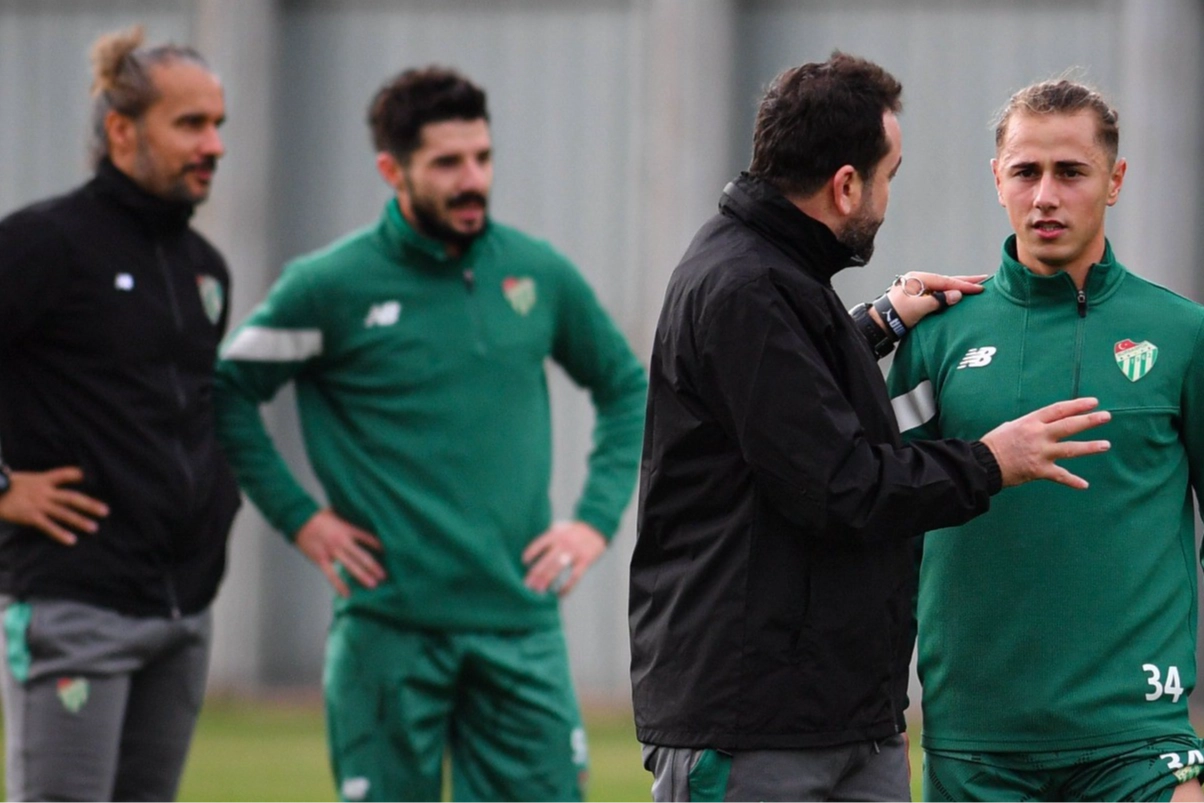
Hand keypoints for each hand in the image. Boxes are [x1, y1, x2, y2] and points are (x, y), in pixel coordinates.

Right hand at [0, 467, 107, 545]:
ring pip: (64, 513)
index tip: (93, 477)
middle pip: (71, 497)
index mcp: (43, 479)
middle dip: (89, 504)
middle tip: (106, 511)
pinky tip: (72, 540)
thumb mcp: (26, 479)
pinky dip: (60, 533)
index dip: (79, 474)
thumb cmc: (7, 487)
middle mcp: (44, 491)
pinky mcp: (31, 516)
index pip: (65, 474)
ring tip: (94, 528)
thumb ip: (41, 483)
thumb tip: (53, 488)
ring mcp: (38, 504)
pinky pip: (48, 526)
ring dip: (80, 520)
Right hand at [294, 509, 385, 597]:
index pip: (367, 537)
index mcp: (347, 529)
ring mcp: (331, 551)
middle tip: (384, 576)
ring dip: (362, 575)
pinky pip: (331, 574)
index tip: (389, 552)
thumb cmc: (319, 516)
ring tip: (373, 584)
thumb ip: (349, 517)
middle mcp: (341, 541)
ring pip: (350, 565)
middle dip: (374, 566)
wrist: (298, 519)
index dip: (378, 545)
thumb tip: (362, 514)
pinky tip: (347, 594)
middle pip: (361, 555)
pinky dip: (339, 585)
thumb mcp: (337, 512)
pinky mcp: (321, 559)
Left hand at [522, 521, 606, 596]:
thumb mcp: (560, 528)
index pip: (539, 543)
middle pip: (546, 560)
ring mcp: (575, 552)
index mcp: (556, 534)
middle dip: (535, 573)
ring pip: (557, 568)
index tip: (524, 562)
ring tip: (538, 590)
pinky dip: (567, 587)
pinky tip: (559, 594)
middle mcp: (564, 543)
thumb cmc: (574, 530)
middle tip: (527, 585)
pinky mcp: (585, 561)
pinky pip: (574, 577)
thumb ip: (548, 537)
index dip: (530, 553)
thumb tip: (532, 551)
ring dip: (547, 580)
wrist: (597, 528)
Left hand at [883, 272, 987, 328]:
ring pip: (943, 288)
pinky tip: (958, 296)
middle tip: (984, 279)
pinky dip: (950, 295)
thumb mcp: (918, 308)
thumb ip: (939, 300)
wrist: (880, 325)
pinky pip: (938, 295)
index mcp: (918, 279)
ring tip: (975, 286)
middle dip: (965, 281)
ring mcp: (919, 290)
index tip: (980, 287)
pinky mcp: (918, 300)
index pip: (946, 281)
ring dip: (958, 288)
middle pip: (946, 281)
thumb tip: (956, 295)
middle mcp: (919, 282)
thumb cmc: (896, 315)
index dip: (964, 285)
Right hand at [980, 397, 1111, 488]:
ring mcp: (1040, 452)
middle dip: (1089, 420)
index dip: (1077, 405)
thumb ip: (1028, 425)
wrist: (984, 463)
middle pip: (1069, 425)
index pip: (1059, 410)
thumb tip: (1039, 426)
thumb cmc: (994, 443)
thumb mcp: (1010, 426)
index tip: (1093, 402)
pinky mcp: (1039, 470)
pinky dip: (1072, 481)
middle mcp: (1038, 435)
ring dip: (1090, 447)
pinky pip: (1060, 476)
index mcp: (1031, 421)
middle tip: (1106, 417)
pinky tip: (1084, 485)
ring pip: (1070, 448)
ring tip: (1105, 445)